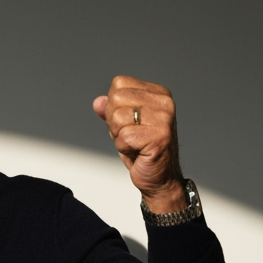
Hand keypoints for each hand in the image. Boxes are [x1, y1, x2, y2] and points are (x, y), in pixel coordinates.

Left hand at [92, 75, 186, 213]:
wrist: (160, 179)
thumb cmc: (143, 152)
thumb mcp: (122, 126)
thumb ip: (110, 111)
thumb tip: (98, 102)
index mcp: (158, 93)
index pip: (119, 83)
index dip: (114, 105)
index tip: (129, 122)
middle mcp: (164, 102)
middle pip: (116, 99)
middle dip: (114, 122)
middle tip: (130, 136)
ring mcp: (163, 119)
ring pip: (117, 117)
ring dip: (119, 136)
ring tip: (135, 144)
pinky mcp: (158, 136)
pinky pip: (123, 136)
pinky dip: (124, 148)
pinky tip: (138, 152)